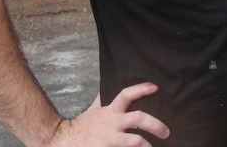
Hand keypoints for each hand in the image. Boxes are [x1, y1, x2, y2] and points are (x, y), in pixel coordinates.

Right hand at [50, 82, 169, 145]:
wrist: (60, 141)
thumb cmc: (81, 127)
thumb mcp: (92, 110)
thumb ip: (102, 99)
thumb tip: (107, 86)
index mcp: (110, 112)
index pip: (126, 95)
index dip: (141, 89)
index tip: (155, 87)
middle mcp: (112, 124)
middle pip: (139, 118)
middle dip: (156, 124)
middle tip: (166, 132)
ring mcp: (109, 139)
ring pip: (135, 141)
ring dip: (148, 146)